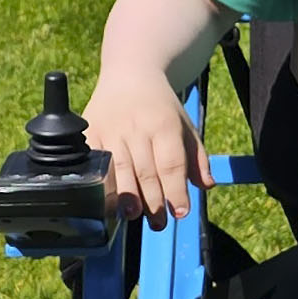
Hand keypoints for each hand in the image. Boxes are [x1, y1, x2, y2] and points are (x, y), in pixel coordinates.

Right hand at [83, 67, 212, 228]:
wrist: (130, 74)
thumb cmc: (161, 108)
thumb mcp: (186, 127)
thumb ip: (197, 158)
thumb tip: (206, 185)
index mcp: (165, 125)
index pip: (171, 164)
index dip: (175, 190)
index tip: (180, 212)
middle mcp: (137, 127)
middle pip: (144, 171)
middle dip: (153, 201)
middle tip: (159, 224)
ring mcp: (111, 129)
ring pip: (119, 170)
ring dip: (127, 197)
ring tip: (134, 216)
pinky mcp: (90, 132)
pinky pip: (93, 161)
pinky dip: (100, 182)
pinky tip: (105, 199)